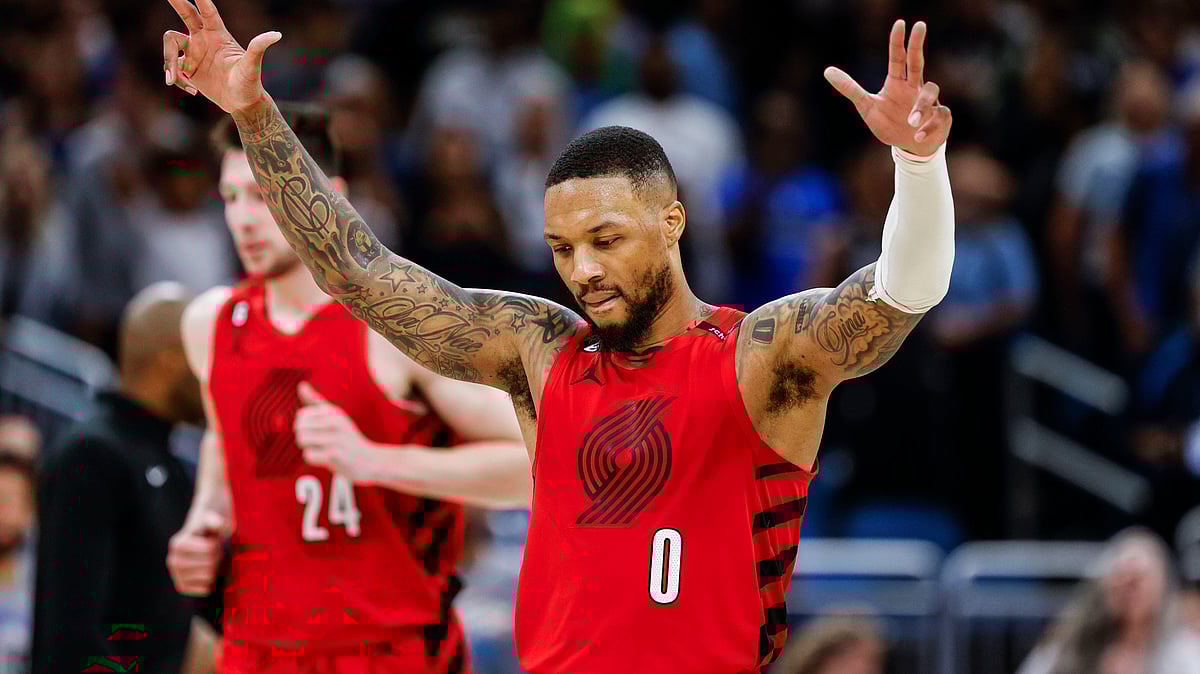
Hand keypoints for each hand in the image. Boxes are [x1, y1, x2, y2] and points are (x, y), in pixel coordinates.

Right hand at [162, 0, 281, 112]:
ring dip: (169, 62)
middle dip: (176, 1)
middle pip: (185, 13)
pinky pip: (171, 68)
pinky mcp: (187, 68)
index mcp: (218, 34)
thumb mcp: (252, 66)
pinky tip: (193, 91)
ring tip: (172, 81)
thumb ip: (259, 48)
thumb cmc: (249, 83)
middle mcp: (203, 39)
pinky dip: (176, 80)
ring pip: (170, 45)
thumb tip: (277, 34)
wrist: (242, 103)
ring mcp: (194, 52)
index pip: (207, 11)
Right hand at [167, 510, 227, 595]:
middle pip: (210, 564)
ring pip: (209, 577)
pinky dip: (211, 582)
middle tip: (213, 553)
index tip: (213, 542)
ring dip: (215, 569)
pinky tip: (207, 573)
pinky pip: (204, 589)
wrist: (201, 544)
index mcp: (178, 544)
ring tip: (209, 561)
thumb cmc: (208, 531)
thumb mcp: (211, 520)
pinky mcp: (182, 587)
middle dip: (217, 557)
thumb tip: (219, 524)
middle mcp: (173, 561)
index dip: (217, 545)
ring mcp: (176, 576)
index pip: (210, 549)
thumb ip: (215, 520)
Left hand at [295, 382, 382, 482]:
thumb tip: (301, 385)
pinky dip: (314, 459)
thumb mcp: (336, 416)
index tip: (318, 431)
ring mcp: (334, 438)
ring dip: (308, 447)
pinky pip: (308, 455)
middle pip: (299, 427)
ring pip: (302, 440)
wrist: (369, 461)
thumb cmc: (348, 438)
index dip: (304, 425)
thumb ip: (316, 401)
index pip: (302, 414)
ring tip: (322, 449)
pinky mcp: (334, 455)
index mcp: (334, 412)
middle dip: (304, 436)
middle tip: (319, 442)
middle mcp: (335, 422)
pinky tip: (326, 458)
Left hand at [824, 20, 950, 155]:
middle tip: (919, 24)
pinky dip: (929, 127)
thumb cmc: (888, 122)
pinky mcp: (940, 118)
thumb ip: (850, 88)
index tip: (899, 23)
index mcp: (897, 83)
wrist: (909, 145)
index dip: (898, 41)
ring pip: (931, 91)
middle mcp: (915, 88)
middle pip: (917, 62)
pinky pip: (939, 116)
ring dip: (922, 106)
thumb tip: (827, 70)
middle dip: (917, 44)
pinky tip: (918, 136)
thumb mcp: (866, 106)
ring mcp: (930, 102)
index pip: (898, 58)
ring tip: (911, 122)